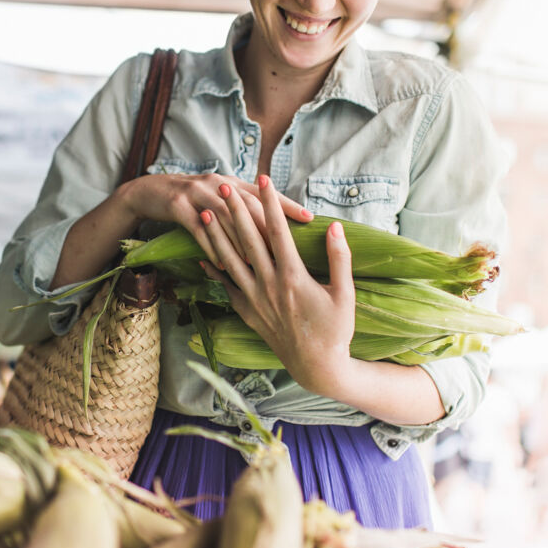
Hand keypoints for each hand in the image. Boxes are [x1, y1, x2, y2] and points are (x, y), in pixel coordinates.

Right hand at [116, 173, 311, 267]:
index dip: (287, 204)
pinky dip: (212, 247)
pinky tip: (224, 264)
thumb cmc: (192, 200)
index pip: (264, 194)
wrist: (150, 191)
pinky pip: (198, 229)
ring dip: (242, 241)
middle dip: (269, 226)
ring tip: (260, 262)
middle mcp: (218, 183)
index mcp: (232, 181)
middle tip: (288, 248)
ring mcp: (197, 193)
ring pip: (225, 218)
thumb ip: (242, 205)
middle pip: (248, 204)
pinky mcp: (178, 206)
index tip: (310, 217)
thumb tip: (275, 224)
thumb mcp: (218, 195)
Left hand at [199, 174, 355, 395]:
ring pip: (230, 260)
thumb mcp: (345, 293)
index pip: (278, 231)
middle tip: (224, 187)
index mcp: (294, 277)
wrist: (316, 367)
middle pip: (248, 240)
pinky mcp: (247, 311)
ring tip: (206, 212)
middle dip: (236, 211)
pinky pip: (226, 286)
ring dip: (217, 235)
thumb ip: (340, 257)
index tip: (264, 180)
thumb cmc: (336, 330)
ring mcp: (254, 299)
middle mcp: (269, 285)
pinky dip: (213, 269)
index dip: (270, 203)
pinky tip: (202, 254)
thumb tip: (335, 226)